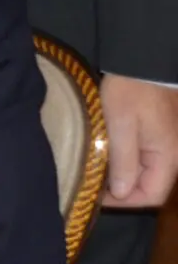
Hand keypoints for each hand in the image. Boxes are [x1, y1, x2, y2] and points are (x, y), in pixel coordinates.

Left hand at [100, 74, 177, 207]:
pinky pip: (146, 156)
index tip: (97, 195)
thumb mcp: (121, 125)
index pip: (152, 195)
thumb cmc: (130, 91)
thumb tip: (122, 193)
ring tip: (98, 169)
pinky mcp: (160, 134)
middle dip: (122, 189)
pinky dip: (127, 159)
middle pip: (150, 185)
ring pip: (147, 172)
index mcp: (169, 157)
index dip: (125, 201)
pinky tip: (108, 153)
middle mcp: (174, 154)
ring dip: (123, 174)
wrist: (142, 61)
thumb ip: (124, 160)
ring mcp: (168, 144)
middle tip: (94, 182)